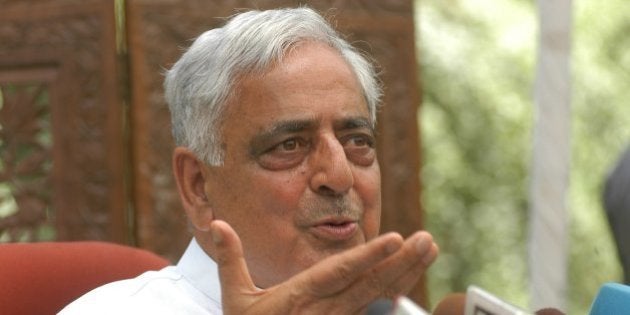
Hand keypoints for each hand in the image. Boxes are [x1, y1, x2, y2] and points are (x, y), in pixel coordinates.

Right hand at [209, 220, 438, 313]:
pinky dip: (394, 302)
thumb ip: (231, 259)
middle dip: (401, 261)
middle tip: (428, 241)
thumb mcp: (234, 299)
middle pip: (368, 284)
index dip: (368, 257)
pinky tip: (410, 286)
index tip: (395, 239)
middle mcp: (324, 311)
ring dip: (404, 275)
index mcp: (299, 297)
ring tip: (429, 252)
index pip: (339, 273)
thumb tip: (218, 222)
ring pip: (377, 299)